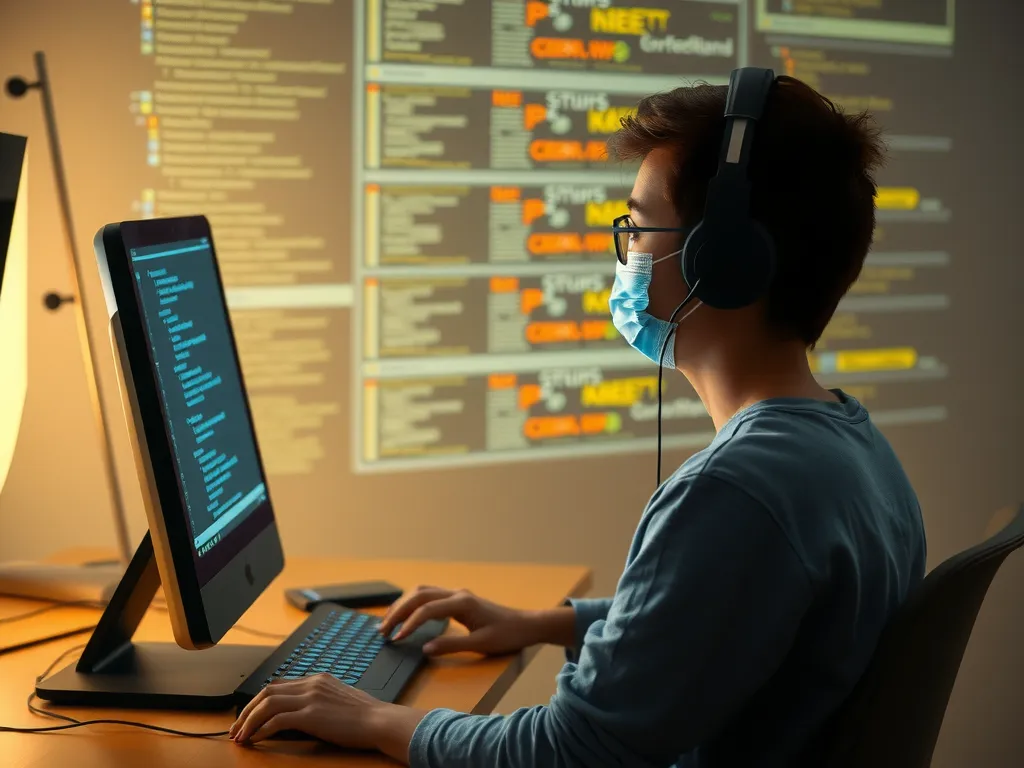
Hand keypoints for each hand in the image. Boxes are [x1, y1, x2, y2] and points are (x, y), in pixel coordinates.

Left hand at [230, 673, 389, 746]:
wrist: (379, 721)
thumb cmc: (364, 717)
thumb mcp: (338, 700)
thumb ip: (318, 700)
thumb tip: (298, 715)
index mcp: (318, 679)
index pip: (279, 685)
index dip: (259, 701)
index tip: (249, 716)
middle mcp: (312, 683)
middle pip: (267, 690)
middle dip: (247, 710)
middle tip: (236, 727)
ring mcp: (311, 697)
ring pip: (267, 703)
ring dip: (249, 720)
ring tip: (240, 736)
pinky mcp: (311, 714)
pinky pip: (277, 720)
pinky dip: (262, 729)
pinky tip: (256, 739)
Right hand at [378, 586, 542, 655]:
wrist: (526, 624)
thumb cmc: (507, 635)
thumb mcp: (480, 645)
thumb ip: (451, 646)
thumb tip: (424, 649)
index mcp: (462, 603)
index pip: (426, 610)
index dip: (409, 624)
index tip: (396, 639)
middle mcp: (457, 594)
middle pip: (419, 595)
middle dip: (398, 611)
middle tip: (382, 630)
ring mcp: (457, 594)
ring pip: (422, 591)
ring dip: (404, 604)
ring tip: (389, 622)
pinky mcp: (458, 599)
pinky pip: (429, 595)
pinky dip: (414, 604)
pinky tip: (407, 615)